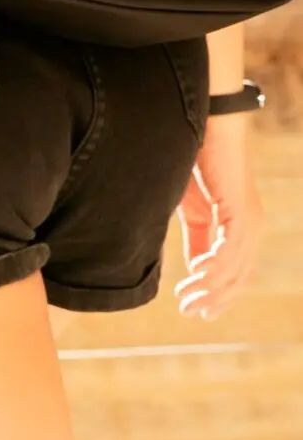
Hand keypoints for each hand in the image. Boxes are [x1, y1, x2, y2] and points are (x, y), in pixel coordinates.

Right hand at [173, 114, 265, 320]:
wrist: (201, 127)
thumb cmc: (192, 164)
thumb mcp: (192, 211)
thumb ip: (196, 239)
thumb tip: (196, 269)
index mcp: (240, 229)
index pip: (236, 274)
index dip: (217, 296)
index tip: (194, 312)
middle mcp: (251, 228)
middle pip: (240, 277)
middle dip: (215, 299)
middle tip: (189, 313)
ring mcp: (248, 220)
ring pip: (236, 268)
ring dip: (211, 289)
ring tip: (188, 301)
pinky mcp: (239, 210)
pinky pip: (230, 248)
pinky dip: (214, 266)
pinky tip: (196, 277)